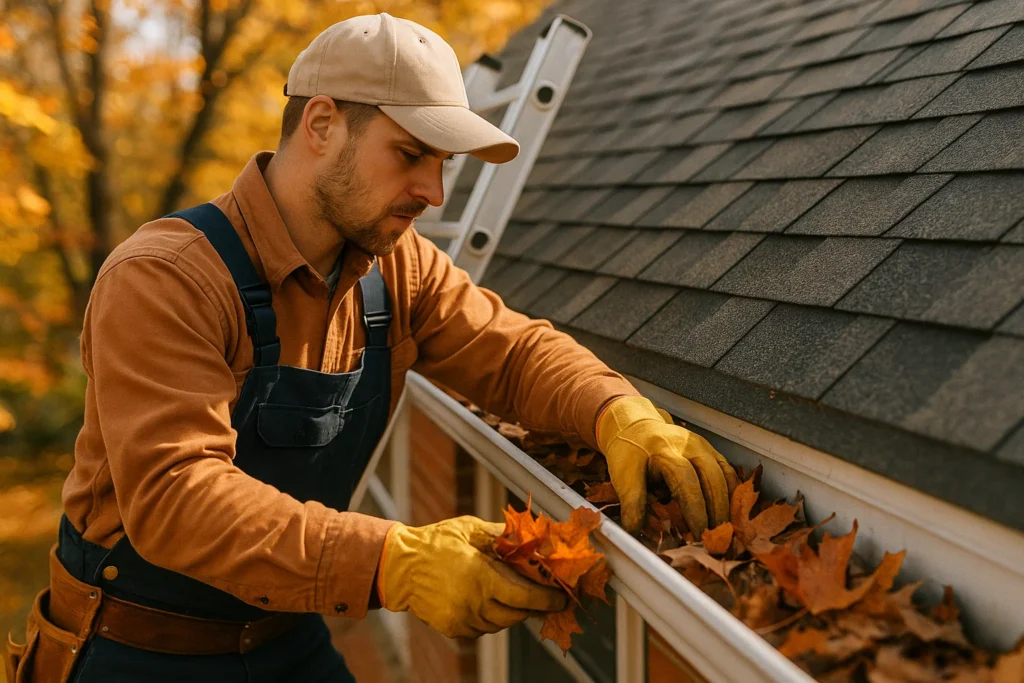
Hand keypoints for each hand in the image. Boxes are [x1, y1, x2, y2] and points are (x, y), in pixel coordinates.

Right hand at [376, 515, 566, 638]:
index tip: (561, 598)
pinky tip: (485, 600)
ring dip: (511, 611)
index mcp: (482, 578)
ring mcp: (463, 620)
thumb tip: (532, 538)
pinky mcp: (454, 629)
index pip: (526, 597)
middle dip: (533, 606)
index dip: (548, 600)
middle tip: (543, 596)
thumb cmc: (436, 543)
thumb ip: (503, 536)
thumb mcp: (471, 529)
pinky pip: (483, 628)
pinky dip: (490, 616)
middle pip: (517, 615)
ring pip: (501, 623)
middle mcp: (474, 604)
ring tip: (509, 593)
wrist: (400, 567)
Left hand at [597, 396, 738, 537]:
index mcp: (666, 452)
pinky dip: (732, 493)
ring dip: (727, 504)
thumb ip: (632, 504)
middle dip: (716, 510)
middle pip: (712, 478)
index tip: (698, 535)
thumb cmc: (629, 453)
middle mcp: (690, 446)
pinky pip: (728, 471)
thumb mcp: (623, 476)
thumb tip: (636, 534)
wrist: (635, 425)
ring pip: (724, 475)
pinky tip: (730, 512)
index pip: (687, 483)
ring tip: (724, 530)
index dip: (695, 510)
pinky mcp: (711, 450)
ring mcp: (704, 446)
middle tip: (716, 538)